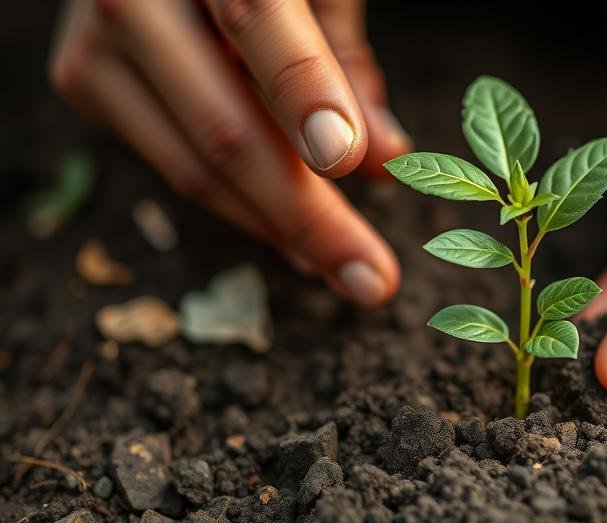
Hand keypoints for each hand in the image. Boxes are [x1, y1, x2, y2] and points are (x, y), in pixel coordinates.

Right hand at [50, 0, 411, 305]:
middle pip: (224, 127)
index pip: (258, 20)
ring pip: (196, 168)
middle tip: (372, 279)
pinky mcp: (86, 83)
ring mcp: (97, 45)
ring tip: (347, 267)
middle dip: (307, 216)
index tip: (345, 161)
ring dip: (281, 229)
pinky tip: (293, 231)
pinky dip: (244, 208)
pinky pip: (177, 168)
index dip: (303, 94)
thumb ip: (344, 62)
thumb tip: (386, 160)